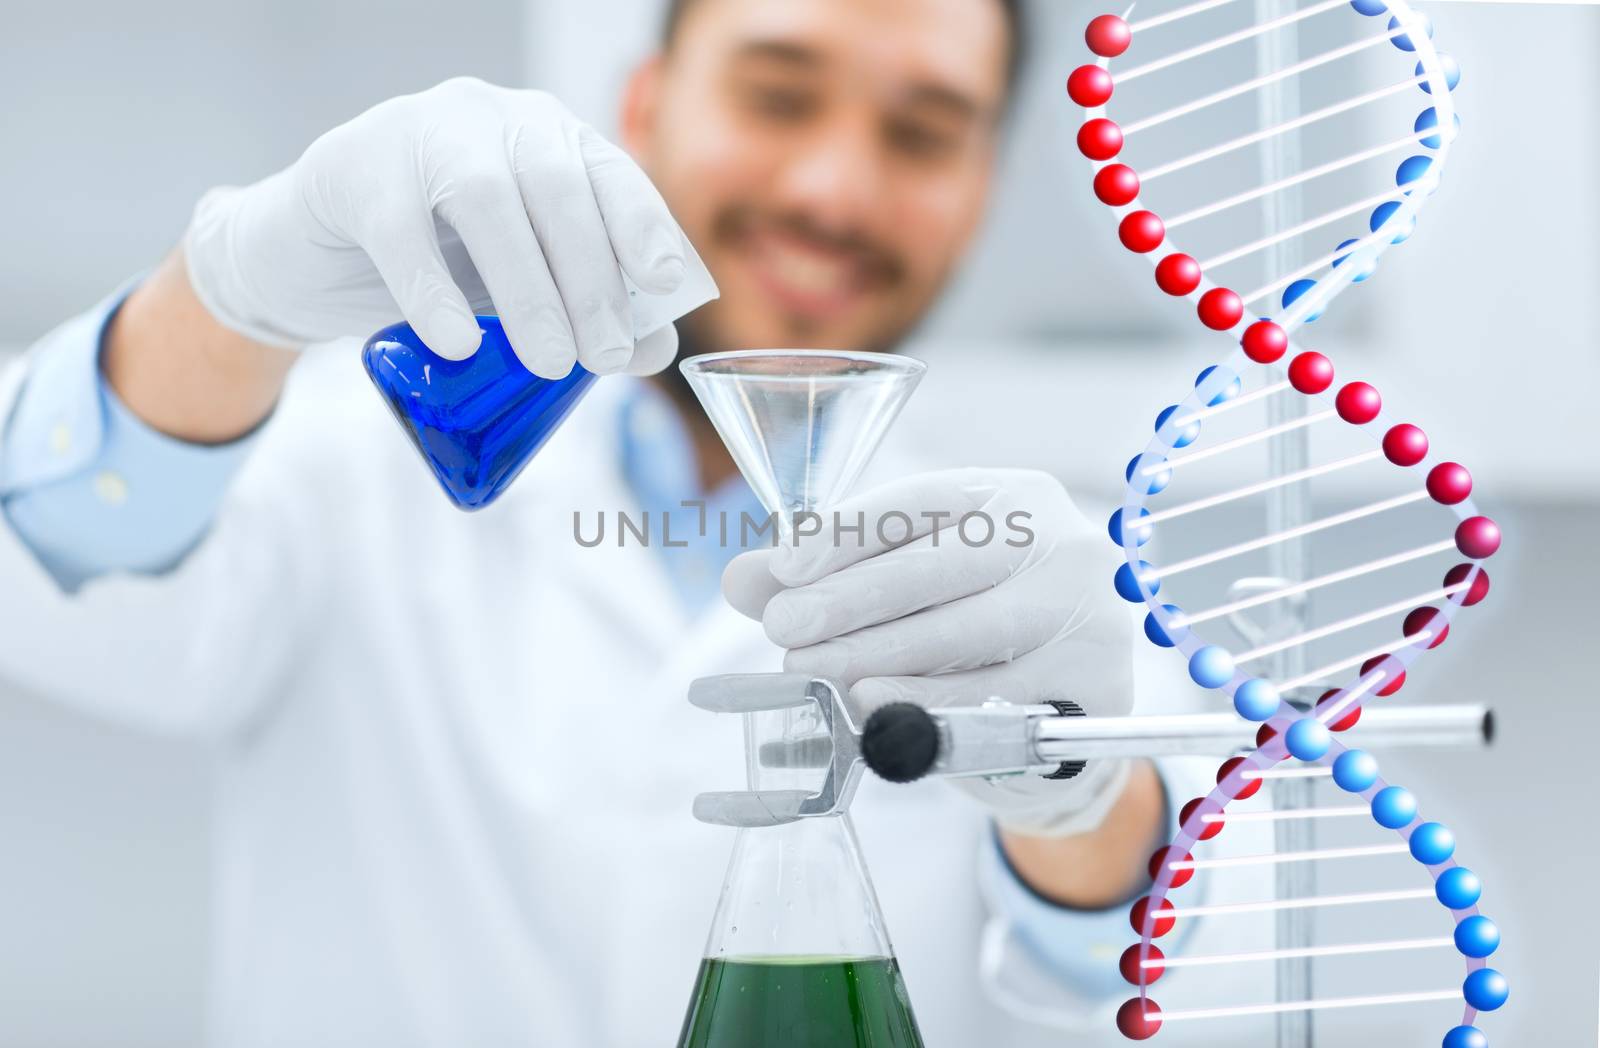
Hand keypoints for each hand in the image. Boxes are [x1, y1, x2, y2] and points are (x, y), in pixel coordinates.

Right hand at [183, 77, 713, 377]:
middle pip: (555, 187)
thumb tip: (655, 350)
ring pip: (486, 200)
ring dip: (527, 289)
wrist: (309, 254)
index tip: (663, 284)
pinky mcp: (352, 168)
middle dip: (590, 277)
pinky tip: (460, 344)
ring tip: (551, 362)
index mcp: (544, 137)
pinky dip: (435, 293)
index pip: (608, 170)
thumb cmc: (434, 264)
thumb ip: (585, 309)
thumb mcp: (516, 286)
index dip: (641, 225)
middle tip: (604, 356)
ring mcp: (417, 132)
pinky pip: (400, 230)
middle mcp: (490, 119)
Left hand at [722, 468, 1136, 836]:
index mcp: (1012, 496)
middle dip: (851, 598)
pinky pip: (996, 693)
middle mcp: (1062, 540)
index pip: (922, 501)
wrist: (1057, 718)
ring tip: (812, 669)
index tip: (784, 566)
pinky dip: (925, 700)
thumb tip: (743, 579)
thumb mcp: (905, 593)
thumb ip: (828, 579)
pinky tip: (871, 703)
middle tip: (783, 627)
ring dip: (878, 652)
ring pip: (969, 629)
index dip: (848, 532)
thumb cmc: (972, 636)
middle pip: (944, 563)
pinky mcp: (1097, 678)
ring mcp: (1087, 608)